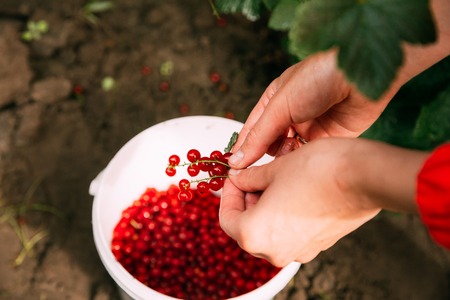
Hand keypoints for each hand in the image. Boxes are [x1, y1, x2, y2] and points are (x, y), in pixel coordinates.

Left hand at [220, 138, 427, 265]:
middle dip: (246, 200)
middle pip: (247, 227)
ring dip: (264, 206)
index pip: (227, 218)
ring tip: (273, 178)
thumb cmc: (318, 171)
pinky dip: (282, 214)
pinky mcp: (316, 245)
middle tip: (251, 176)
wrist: (364, 177)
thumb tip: (237, 179)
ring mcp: (298, 251)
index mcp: (255, 234)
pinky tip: (290, 190)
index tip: (234, 178)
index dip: (227, 194)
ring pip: (268, 230)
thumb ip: (248, 178)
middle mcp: (275, 251)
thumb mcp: (273, 169)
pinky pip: (289, 232)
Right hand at [228, 50, 393, 168]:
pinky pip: (308, 156)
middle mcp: (290, 116)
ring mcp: (309, 128)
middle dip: (264, 154)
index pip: (251, 131)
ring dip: (284, 157)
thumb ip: (259, 135)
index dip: (242, 150)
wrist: (362, 76)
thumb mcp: (280, 106)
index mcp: (274, 102)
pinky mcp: (328, 139)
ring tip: (287, 151)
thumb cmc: (317, 79)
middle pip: (268, 145)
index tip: (233, 170)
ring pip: (287, 154)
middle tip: (260, 166)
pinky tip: (302, 156)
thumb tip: (236, 160)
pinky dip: (302, 159)